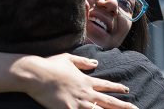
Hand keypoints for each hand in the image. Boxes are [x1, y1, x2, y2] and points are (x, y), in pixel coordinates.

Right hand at [21, 53, 137, 108]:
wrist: (37, 74)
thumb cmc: (50, 65)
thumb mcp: (68, 58)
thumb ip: (83, 62)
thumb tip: (95, 63)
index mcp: (86, 80)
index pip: (106, 85)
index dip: (117, 87)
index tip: (127, 90)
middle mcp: (86, 92)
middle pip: (109, 101)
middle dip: (123, 106)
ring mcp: (78, 102)